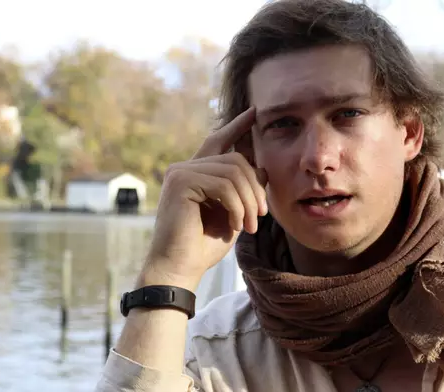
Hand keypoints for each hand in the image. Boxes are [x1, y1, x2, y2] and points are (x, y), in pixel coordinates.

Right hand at [141, 107, 266, 287]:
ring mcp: (180, 173)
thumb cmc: (203, 246)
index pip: (218, 141)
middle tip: (261, 216)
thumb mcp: (233, 213)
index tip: (254, 113)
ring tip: (250, 225)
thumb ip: (244, 190)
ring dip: (249, 201)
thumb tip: (262, 167)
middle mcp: (185, 168)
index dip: (237, 126)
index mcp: (196, 173)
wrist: (180, 269)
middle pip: (237, 159)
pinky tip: (236, 225)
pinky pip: (224, 184)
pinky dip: (237, 206)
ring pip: (234, 171)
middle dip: (256, 187)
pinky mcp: (180, 182)